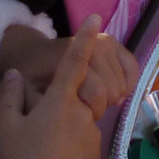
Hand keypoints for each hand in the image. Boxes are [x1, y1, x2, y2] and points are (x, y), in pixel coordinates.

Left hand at [0, 15, 140, 120]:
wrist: (34, 54)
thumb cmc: (31, 80)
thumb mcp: (27, 96)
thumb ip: (41, 108)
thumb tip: (60, 116)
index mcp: (65, 59)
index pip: (94, 91)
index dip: (92, 108)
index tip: (85, 116)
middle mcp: (88, 45)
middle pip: (109, 91)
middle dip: (98, 106)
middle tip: (83, 109)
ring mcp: (103, 41)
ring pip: (121, 85)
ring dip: (111, 97)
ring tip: (93, 98)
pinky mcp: (113, 43)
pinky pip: (132, 68)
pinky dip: (127, 83)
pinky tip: (115, 91)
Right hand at [0, 29, 103, 158]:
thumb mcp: (3, 125)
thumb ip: (9, 95)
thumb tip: (16, 74)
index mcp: (59, 100)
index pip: (75, 62)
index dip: (86, 39)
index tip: (97, 19)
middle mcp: (81, 112)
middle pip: (77, 95)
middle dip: (62, 102)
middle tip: (38, 126)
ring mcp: (92, 134)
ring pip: (81, 118)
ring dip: (67, 124)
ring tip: (43, 149)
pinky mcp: (96, 154)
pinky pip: (84, 139)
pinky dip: (71, 144)